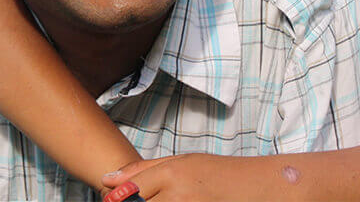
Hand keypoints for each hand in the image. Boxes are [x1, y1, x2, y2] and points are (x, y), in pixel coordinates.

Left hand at [104, 154, 263, 201]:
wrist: (252, 188)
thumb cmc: (215, 173)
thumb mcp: (180, 162)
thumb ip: (142, 170)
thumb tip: (107, 180)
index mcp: (171, 174)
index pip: (128, 192)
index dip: (116, 199)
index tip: (112, 200)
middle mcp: (178, 196)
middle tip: (143, 198)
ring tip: (164, 198)